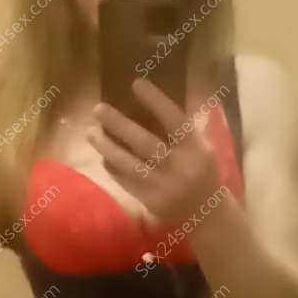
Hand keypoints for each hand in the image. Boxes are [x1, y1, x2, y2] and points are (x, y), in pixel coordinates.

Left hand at [87, 78, 221, 226]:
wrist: (206, 214)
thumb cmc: (203, 173)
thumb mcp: (204, 147)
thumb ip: (189, 125)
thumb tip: (170, 96)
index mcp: (195, 149)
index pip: (175, 120)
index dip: (156, 101)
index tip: (136, 83)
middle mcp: (178, 167)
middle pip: (145, 143)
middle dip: (119, 124)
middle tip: (98, 108)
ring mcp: (162, 186)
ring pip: (130, 165)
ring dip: (108, 148)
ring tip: (91, 132)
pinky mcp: (150, 202)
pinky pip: (126, 182)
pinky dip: (113, 169)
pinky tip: (103, 157)